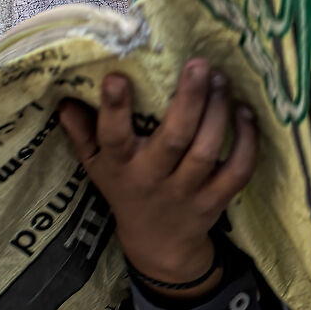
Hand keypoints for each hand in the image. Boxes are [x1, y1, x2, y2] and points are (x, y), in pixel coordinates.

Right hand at [57, 61, 257, 303]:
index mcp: (120, 166)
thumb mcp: (95, 167)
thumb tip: (64, 98)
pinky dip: (246, 142)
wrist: (158, 245)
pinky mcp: (215, 200)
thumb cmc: (125, 191)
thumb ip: (81, 133)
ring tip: (220, 78)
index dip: (114, 109)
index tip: (117, 76)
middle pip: (174, 139)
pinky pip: (236, 171)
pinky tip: (245, 112)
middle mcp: (153, 178)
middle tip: (199, 64)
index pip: (114, 138)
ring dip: (218, 112)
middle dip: (189, 100)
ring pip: (206, 151)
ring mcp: (187, 192)